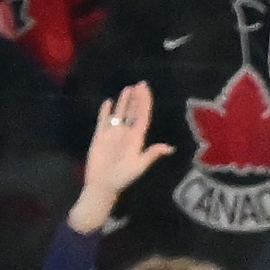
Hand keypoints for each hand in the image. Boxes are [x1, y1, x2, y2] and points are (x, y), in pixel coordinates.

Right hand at [73, 81, 173, 232]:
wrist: (102, 185)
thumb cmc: (123, 178)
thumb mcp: (139, 166)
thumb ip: (151, 154)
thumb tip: (169, 148)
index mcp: (137, 138)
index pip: (142, 116)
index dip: (144, 102)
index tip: (145, 89)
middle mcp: (126, 133)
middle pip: (132, 112)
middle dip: (136, 98)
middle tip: (140, 84)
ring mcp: (113, 134)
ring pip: (119, 114)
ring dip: (123, 102)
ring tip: (127, 89)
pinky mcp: (100, 137)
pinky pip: (103, 121)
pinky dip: (105, 112)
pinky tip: (108, 102)